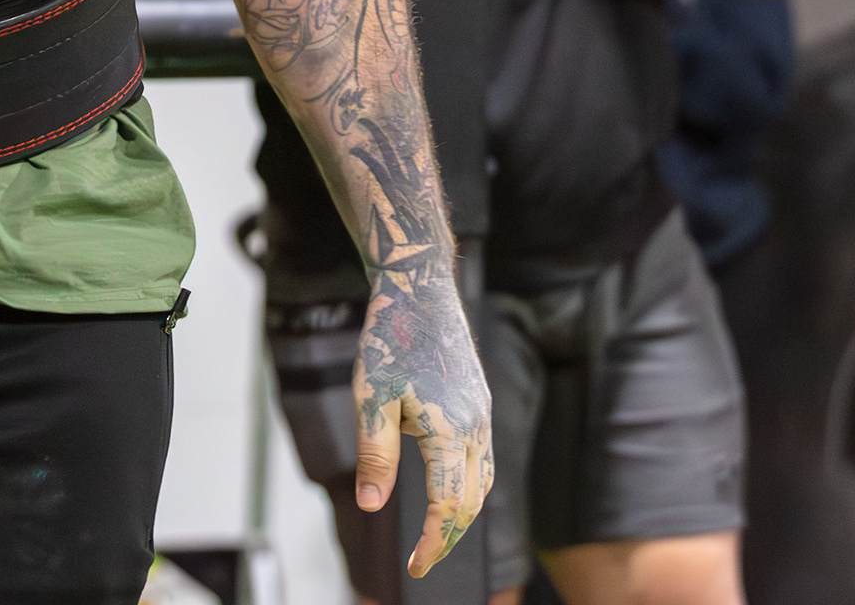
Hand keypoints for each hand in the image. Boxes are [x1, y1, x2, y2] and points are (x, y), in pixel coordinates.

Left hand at [349, 258, 494, 576]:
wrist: (420, 287)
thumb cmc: (391, 339)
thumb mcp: (371, 399)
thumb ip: (375, 457)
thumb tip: (372, 506)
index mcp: (451, 430)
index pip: (449, 506)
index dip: (434, 543)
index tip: (416, 568)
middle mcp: (477, 426)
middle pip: (472, 501)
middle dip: (450, 536)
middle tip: (423, 560)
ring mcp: (483, 412)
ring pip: (482, 480)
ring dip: (462, 512)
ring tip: (436, 533)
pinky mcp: (481, 400)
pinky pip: (482, 456)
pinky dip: (468, 483)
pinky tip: (448, 486)